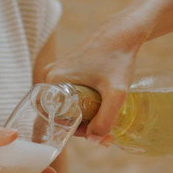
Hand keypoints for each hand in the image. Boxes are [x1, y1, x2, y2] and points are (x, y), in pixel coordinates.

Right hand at [43, 11, 144, 141]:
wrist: (123, 32)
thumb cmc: (118, 59)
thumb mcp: (115, 93)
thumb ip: (105, 120)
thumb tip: (94, 140)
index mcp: (52, 83)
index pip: (57, 120)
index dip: (77, 132)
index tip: (99, 135)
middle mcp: (49, 78)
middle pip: (62, 114)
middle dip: (83, 126)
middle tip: (107, 133)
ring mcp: (56, 73)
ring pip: (67, 106)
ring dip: (85, 117)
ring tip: (107, 121)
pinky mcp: (66, 70)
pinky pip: (70, 95)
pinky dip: (84, 104)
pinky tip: (101, 108)